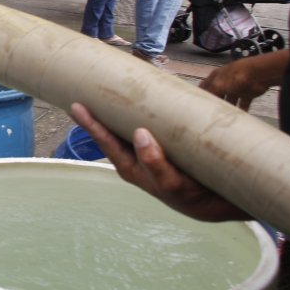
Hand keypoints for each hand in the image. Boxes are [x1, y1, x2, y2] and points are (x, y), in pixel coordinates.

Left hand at [69, 103, 245, 221]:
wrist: (213, 201)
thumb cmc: (190, 193)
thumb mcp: (172, 183)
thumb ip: (155, 164)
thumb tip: (140, 134)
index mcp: (130, 166)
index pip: (106, 141)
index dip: (90, 124)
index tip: (76, 106)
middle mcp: (133, 157)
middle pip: (109, 131)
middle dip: (95, 112)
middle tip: (80, 88)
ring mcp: (145, 149)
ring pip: (123, 126)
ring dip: (113, 109)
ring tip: (101, 88)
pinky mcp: (161, 141)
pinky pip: (143, 122)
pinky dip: (134, 109)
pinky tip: (134, 96)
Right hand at [199, 54, 281, 110]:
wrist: (258, 74)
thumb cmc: (234, 77)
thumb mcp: (218, 85)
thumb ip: (209, 94)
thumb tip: (200, 102)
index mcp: (215, 77)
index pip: (205, 87)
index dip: (201, 96)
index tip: (197, 107)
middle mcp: (224, 83)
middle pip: (217, 96)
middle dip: (215, 105)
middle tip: (210, 116)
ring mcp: (236, 89)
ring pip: (229, 101)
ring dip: (228, 109)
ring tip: (223, 119)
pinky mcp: (247, 94)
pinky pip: (242, 105)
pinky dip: (241, 111)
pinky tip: (238, 118)